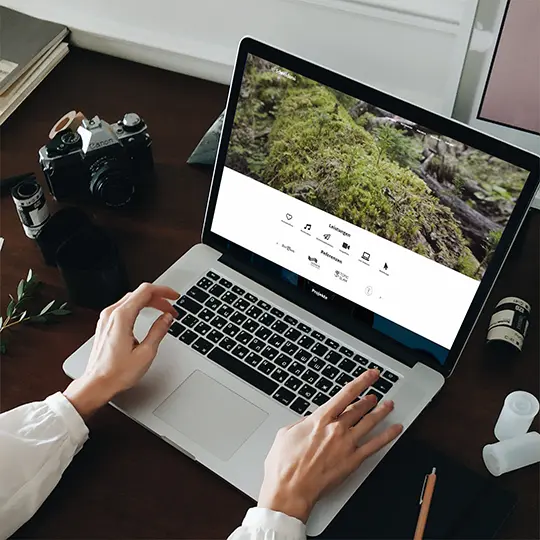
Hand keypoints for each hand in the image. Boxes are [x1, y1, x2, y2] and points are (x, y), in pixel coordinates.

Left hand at [64, 283, 178, 418]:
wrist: (96, 384)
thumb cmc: (117, 373)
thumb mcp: (146, 353)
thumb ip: (158, 331)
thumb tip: (167, 318)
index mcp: (122, 317)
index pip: (146, 291)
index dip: (163, 291)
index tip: (174, 296)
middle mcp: (111, 314)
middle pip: (139, 293)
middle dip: (159, 298)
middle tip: (172, 309)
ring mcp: (106, 318)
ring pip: (131, 298)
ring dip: (149, 302)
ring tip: (163, 311)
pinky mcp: (105, 324)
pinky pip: (124, 307)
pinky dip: (139, 306)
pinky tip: (147, 314)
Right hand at [258, 369, 402, 522]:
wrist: (290, 489)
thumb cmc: (284, 465)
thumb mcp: (286, 433)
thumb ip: (302, 422)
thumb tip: (310, 420)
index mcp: (320, 419)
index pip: (346, 394)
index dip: (361, 381)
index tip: (370, 375)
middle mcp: (336, 429)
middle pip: (359, 408)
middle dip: (369, 398)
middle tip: (375, 393)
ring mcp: (347, 445)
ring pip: (370, 422)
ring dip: (380, 412)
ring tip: (388, 405)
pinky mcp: (353, 461)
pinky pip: (376, 445)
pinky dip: (388, 436)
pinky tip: (395, 430)